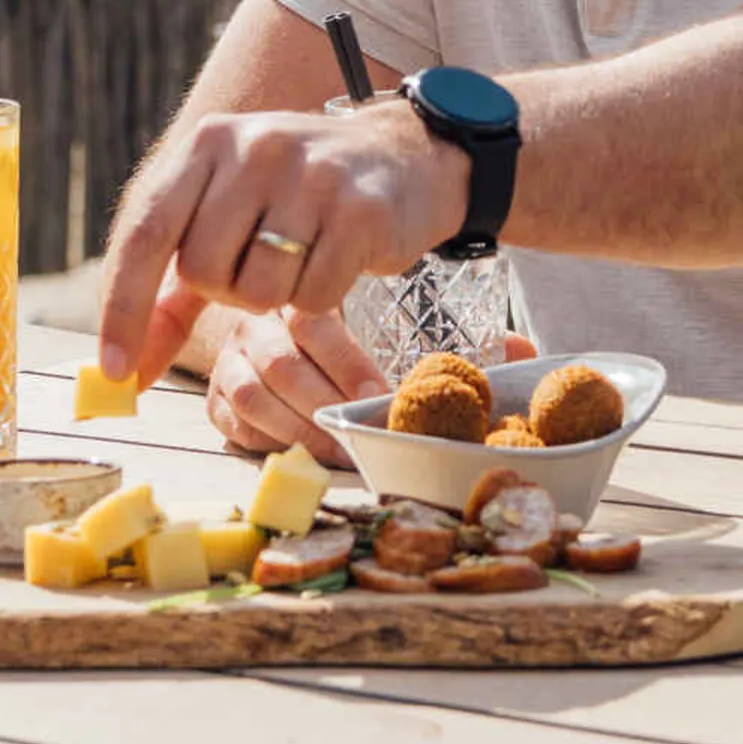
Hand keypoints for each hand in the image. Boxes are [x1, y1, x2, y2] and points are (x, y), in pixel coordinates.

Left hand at [98, 99, 469, 381]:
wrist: (403, 156)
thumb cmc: (297, 197)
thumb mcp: (227, 216)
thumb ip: (169, 293)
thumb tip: (122, 370)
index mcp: (209, 141)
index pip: (145, 230)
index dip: (122, 306)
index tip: (114, 370)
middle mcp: (256, 146)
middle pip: (202, 270)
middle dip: (226, 290)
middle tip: (259, 265)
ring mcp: (312, 173)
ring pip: (258, 291)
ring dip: (276, 297)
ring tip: (300, 258)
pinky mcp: (360, 209)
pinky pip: (314, 298)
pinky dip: (319, 298)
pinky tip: (336, 259)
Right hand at [205, 311, 533, 466]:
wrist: (297, 318)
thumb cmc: (371, 333)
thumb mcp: (412, 324)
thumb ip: (467, 340)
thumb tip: (526, 352)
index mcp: (306, 287)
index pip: (316, 322)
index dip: (348, 366)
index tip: (381, 400)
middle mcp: (259, 315)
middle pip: (278, 364)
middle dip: (322, 409)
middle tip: (359, 442)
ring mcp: (230, 354)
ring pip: (250, 395)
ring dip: (296, 432)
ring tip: (337, 456)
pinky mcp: (216, 394)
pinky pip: (231, 420)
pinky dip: (266, 442)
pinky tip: (302, 454)